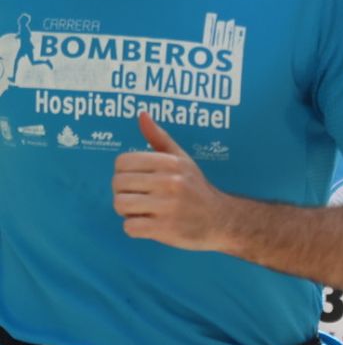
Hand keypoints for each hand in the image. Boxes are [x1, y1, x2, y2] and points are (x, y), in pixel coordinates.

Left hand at [111, 113, 231, 248]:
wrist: (222, 220)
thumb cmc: (196, 189)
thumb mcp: (182, 160)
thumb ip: (159, 138)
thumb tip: (142, 115)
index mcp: (171, 163)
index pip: (122, 162)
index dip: (124, 173)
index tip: (138, 181)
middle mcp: (170, 182)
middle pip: (118, 183)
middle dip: (124, 193)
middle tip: (141, 198)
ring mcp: (168, 206)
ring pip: (120, 204)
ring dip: (127, 212)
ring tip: (143, 212)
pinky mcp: (166, 228)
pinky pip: (130, 227)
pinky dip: (134, 229)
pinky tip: (149, 226)